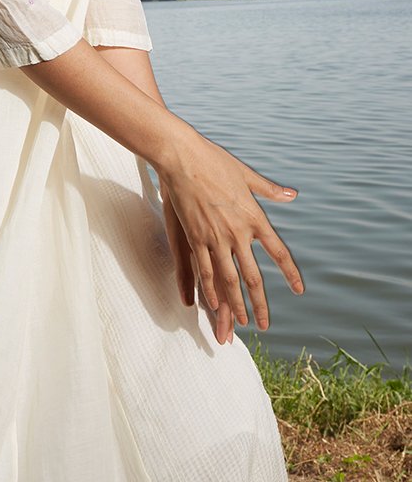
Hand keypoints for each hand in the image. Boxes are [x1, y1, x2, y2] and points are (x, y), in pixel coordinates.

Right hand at [155, 127, 304, 331]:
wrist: (183, 158)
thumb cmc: (214, 161)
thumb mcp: (246, 174)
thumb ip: (269, 189)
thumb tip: (292, 194)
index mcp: (254, 216)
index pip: (278, 251)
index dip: (289, 272)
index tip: (298, 290)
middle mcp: (238, 232)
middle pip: (252, 275)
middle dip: (259, 303)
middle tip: (264, 324)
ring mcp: (215, 237)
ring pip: (228, 279)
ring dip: (236, 303)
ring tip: (241, 322)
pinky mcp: (194, 237)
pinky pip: (204, 269)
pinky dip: (209, 289)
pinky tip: (211, 304)